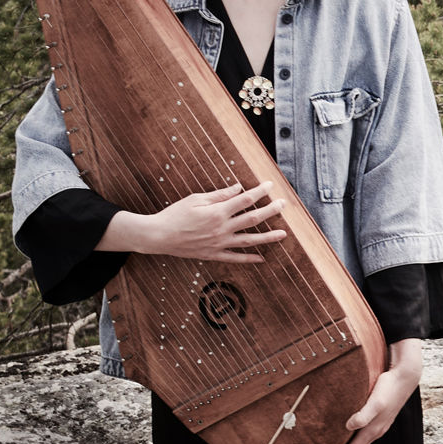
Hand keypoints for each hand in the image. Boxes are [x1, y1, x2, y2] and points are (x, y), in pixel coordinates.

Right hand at [120, 183, 285, 264]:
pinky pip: (235, 258)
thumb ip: (219, 195)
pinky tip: (262, 258)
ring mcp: (219, 243)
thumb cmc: (175, 214)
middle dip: (271, 211)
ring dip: (268, 237)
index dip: (260, 191)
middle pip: (253, 218)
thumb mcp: (196, 199)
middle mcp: (222, 228)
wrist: (159, 236)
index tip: (270, 185)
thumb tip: (239, 188)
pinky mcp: (213, 254)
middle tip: (284, 205)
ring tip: (283, 234)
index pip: (245, 199)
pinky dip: (249, 258)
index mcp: (217, 212)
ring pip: (249, 240)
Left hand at [319, 349, 421, 443]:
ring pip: (358, 443)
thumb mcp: (375, 402)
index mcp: (373, 431)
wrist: (405, 378)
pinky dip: (349, 438)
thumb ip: (363, 416)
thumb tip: (349, 426)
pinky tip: (343, 431)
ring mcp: (378, 426)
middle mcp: (376, 431)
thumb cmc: (389, 388)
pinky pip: (361, 434)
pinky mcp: (379, 419)